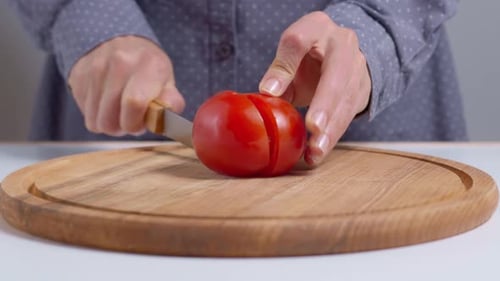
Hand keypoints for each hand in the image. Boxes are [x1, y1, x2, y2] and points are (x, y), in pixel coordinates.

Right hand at [68, 36, 184, 135]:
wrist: (121, 42)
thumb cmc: (148, 70)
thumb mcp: (167, 82)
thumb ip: (171, 103)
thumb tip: (163, 119)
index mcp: (148, 65)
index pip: (134, 103)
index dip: (136, 123)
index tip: (141, 123)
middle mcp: (119, 62)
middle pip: (110, 120)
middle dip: (122, 128)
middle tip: (131, 119)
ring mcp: (95, 68)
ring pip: (95, 121)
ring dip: (109, 123)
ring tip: (119, 111)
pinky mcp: (78, 75)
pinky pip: (85, 113)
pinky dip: (96, 114)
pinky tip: (106, 103)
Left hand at [259, 11, 370, 165]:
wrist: (341, 52)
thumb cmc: (308, 54)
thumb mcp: (291, 54)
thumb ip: (280, 70)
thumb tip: (267, 92)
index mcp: (317, 27)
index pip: (298, 40)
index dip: (287, 65)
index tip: (270, 91)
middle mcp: (344, 45)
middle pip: (336, 75)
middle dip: (325, 104)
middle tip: (313, 128)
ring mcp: (358, 68)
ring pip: (347, 100)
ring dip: (331, 130)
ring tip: (315, 151)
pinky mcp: (363, 90)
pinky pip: (349, 116)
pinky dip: (333, 137)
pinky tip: (318, 152)